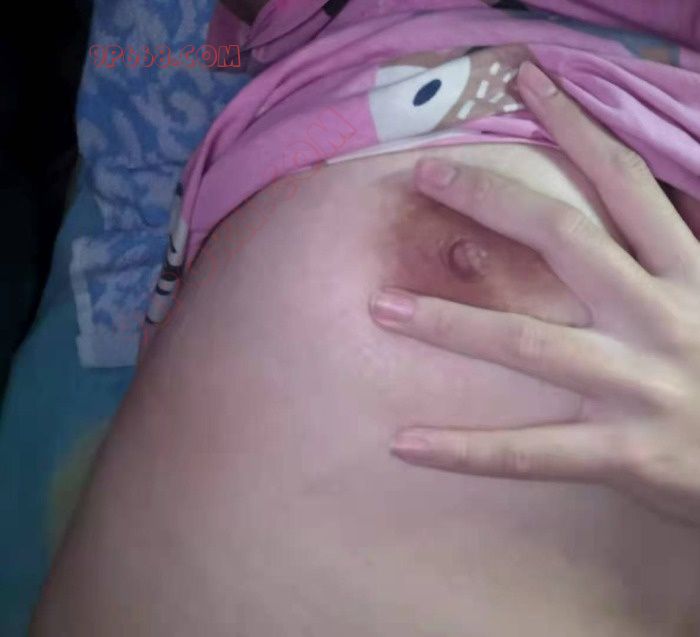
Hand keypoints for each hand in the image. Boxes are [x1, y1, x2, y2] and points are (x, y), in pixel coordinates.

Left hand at [370, 61, 699, 525]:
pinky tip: (403, 443)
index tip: (526, 83)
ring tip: (382, 307)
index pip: (626, 182)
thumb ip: (674, 249)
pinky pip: (529, 453)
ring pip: (528, 343)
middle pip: (565, 239)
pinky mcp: (626, 453)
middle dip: (492, 200)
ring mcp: (640, 386)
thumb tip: (633, 196)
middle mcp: (662, 316)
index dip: (576, 126)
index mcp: (690, 273)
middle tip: (424, 175)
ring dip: (449, 322)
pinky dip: (463, 450)